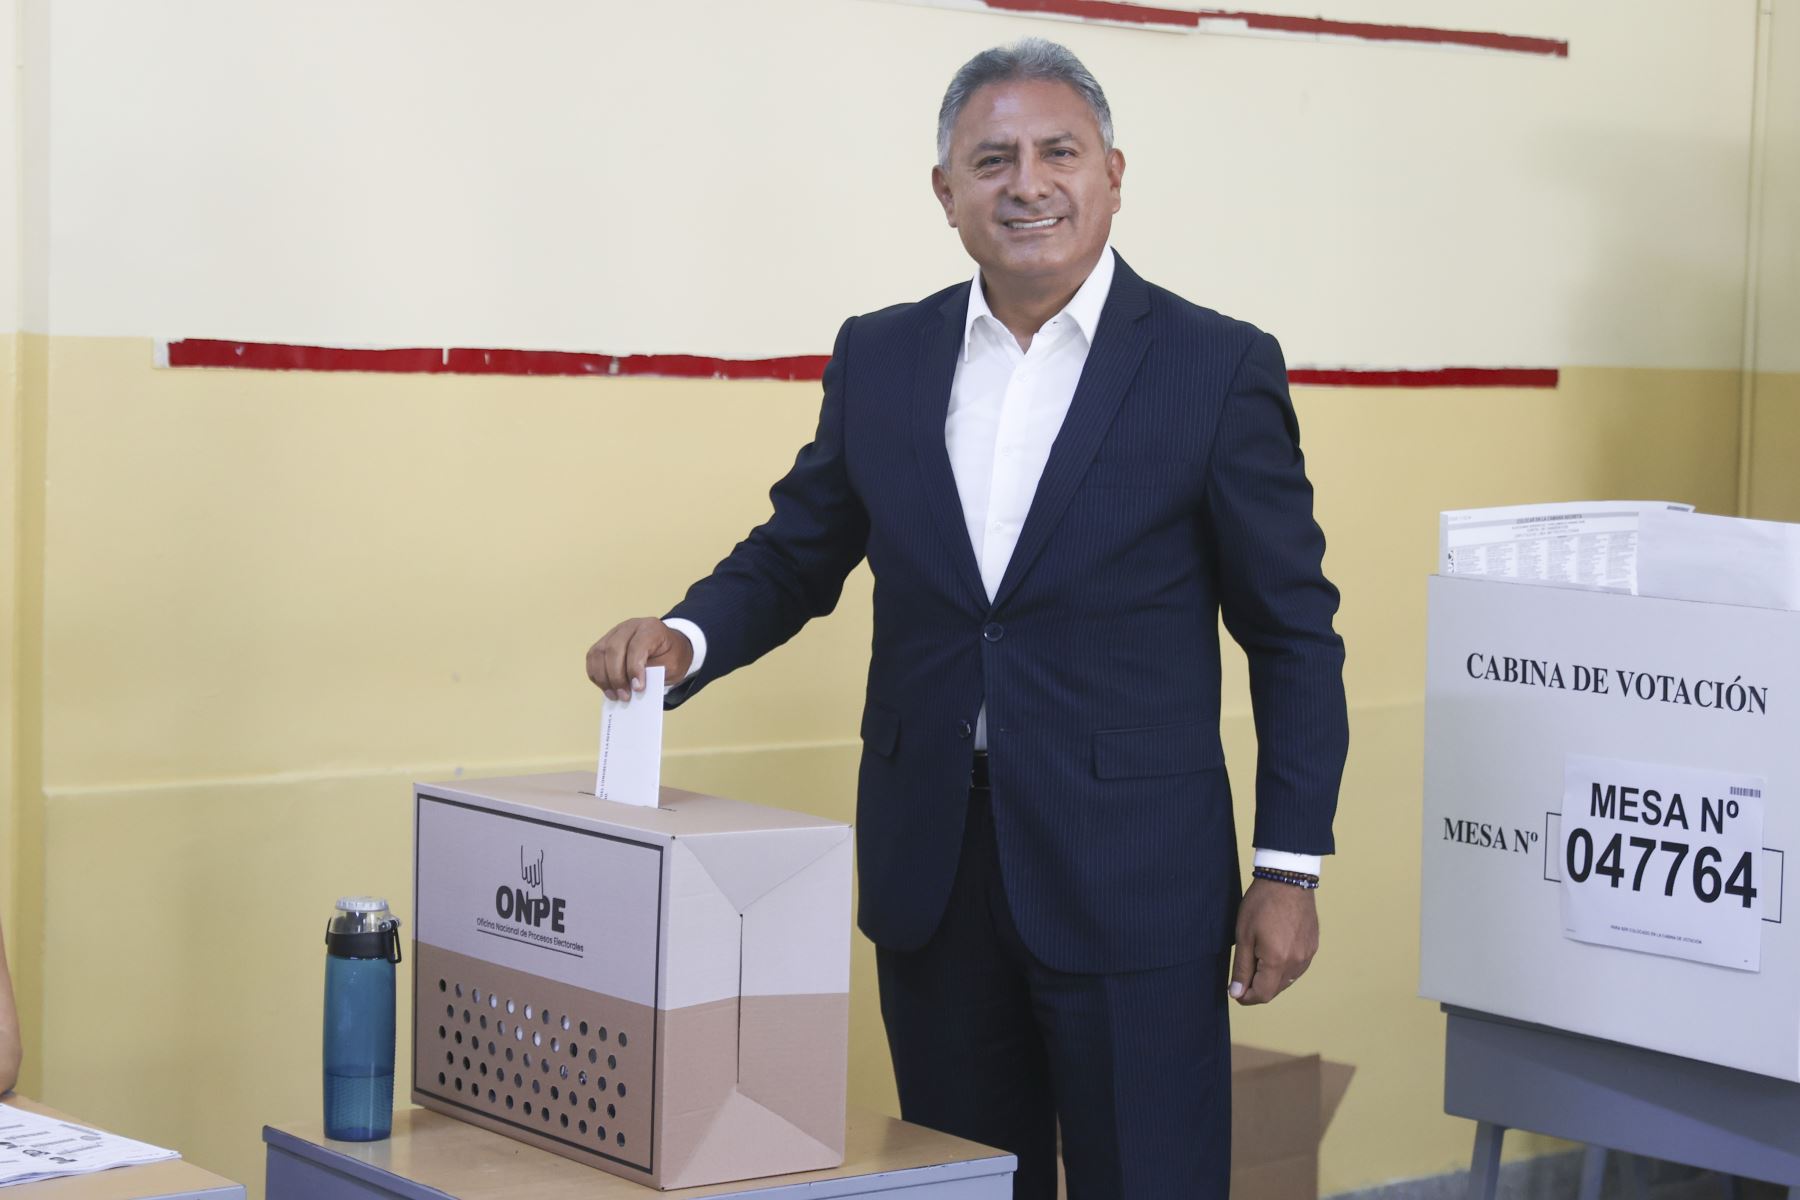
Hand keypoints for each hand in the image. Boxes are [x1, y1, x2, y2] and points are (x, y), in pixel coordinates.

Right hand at [585, 618, 694, 700]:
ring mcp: (614, 632)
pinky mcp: (604, 641)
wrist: (669, 648)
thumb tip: (632, 687)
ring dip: (604, 678)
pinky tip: (606, 688)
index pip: (637, 646)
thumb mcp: (672, 665)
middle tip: (624, 697)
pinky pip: (593, 657)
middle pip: (614, 649)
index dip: (634, 668)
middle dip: (617, 677)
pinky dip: (596, 674)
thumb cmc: (671, 656)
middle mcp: (630, 626)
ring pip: (599, 653)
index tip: (638, 688)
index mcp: (650, 628)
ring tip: (615, 696)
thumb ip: (654, 673)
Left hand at [1228, 878, 1317, 1004]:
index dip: (1246, 997)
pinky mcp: (1313, 947)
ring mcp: (1307, 955)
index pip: (1263, 994)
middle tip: (1242, 973)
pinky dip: (1283, 967)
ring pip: (1287, 980)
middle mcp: (1297, 963)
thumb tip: (1237, 993)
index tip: (1235, 991)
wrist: (1287, 879)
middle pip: (1275, 990)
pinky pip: (1297, 968)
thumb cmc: (1262, 904)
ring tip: (1257, 957)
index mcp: (1278, 961)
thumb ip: (1241, 968)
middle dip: (1257, 987)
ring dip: (1271, 978)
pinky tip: (1273, 952)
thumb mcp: (1244, 935)